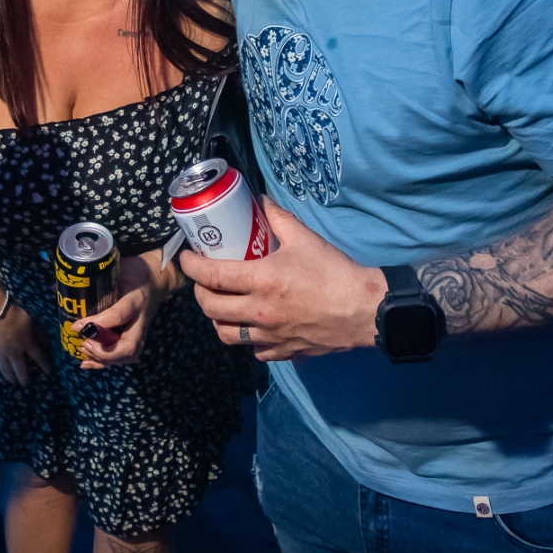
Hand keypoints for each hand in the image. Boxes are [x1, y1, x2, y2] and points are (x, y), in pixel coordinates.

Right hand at [0, 300, 51, 385]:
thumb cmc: (15, 315)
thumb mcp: (32, 320)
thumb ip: (39, 332)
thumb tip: (46, 342)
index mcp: (27, 344)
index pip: (39, 357)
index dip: (45, 365)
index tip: (48, 373)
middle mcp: (14, 353)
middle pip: (20, 369)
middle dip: (24, 378)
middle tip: (25, 386)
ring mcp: (0, 354)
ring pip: (5, 369)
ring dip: (9, 377)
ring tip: (11, 382)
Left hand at [77, 248, 175, 368]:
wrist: (157, 280)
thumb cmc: (135, 273)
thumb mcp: (119, 269)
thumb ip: (96, 276)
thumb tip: (62, 283)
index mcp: (135, 300)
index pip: (118, 315)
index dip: (96, 323)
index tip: (76, 326)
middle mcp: (139, 321)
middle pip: (127, 346)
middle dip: (104, 352)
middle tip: (84, 344)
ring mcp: (139, 333)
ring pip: (126, 356)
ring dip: (103, 359)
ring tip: (83, 353)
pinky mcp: (135, 339)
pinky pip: (123, 357)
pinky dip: (105, 362)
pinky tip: (88, 362)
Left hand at [181, 198, 385, 361]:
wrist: (365, 310)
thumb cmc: (336, 272)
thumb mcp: (305, 239)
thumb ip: (278, 218)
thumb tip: (259, 200)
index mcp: (262, 281)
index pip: (211, 275)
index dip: (191, 266)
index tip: (186, 258)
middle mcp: (260, 311)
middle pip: (210, 307)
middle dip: (199, 293)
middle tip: (203, 281)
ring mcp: (270, 335)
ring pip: (226, 333)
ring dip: (217, 319)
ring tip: (222, 306)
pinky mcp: (284, 351)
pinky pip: (253, 349)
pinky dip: (247, 338)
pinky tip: (252, 326)